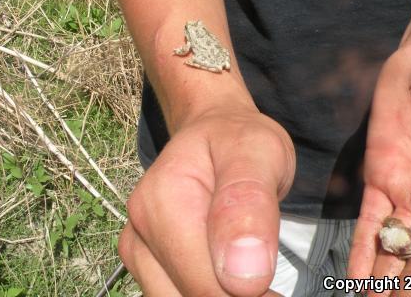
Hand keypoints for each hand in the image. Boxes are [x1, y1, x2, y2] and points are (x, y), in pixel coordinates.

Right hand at [119, 108, 294, 295]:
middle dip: (234, 291)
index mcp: (163, 201)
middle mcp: (139, 229)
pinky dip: (206, 290)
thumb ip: (250, 205)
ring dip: (219, 292)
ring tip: (245, 259)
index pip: (205, 285)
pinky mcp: (144, 260)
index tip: (273, 271)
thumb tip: (242, 276)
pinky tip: (225, 269)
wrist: (215, 131)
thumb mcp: (259, 153)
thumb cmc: (239, 139)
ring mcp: (137, 247)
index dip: (249, 290)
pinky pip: (173, 296)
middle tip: (264, 262)